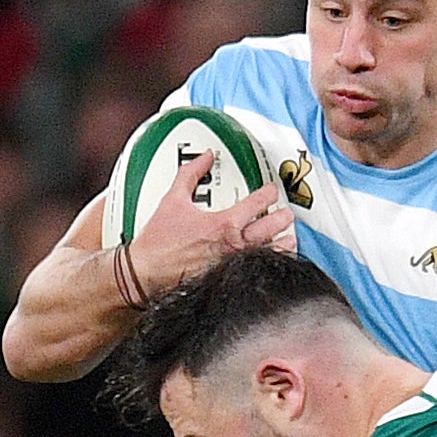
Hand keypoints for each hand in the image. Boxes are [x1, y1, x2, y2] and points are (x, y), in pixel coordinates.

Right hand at [126, 151, 295, 295]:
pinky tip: (272, 261)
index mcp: (224, 224)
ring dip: (282, 244)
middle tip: (287, 213)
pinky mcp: (230, 278)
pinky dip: (268, 264)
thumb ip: (190, 175)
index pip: (257, 203)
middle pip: (270, 228)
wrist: (147, 272)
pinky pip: (256, 269)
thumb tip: (203, 158)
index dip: (269, 194)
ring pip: (269, 253)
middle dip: (282, 218)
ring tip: (289, 238)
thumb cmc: (159, 241)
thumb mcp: (172, 200)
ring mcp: (235, 264)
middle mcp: (234, 245)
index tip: (272, 190)